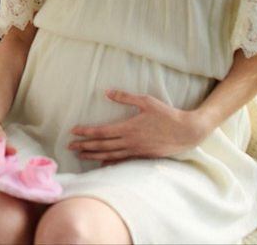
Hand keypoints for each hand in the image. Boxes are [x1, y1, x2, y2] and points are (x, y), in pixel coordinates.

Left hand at [68, 89, 209, 162]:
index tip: (73, 131)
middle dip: (85, 146)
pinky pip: (123, 161)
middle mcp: (130, 142)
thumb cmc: (167, 114)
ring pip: (110, 155)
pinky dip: (110, 162)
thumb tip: (107, 92)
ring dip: (94, 155)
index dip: (86, 132)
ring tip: (81, 155)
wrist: (187, 132)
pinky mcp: (143, 156)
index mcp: (128, 128)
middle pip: (102, 146)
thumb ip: (125, 97)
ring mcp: (136, 151)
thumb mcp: (146, 101)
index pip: (102, 131)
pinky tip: (102, 163)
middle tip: (70, 146)